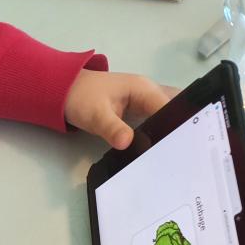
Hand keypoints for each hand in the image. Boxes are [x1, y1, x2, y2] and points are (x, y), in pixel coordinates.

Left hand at [64, 70, 179, 149]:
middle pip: (174, 111)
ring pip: (165, 116)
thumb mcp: (95, 115)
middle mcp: (148, 93)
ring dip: (169, 132)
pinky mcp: (136, 110)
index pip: (171, 108)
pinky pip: (153, 120)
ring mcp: (143, 101)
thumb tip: (128, 144)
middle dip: (179, 129)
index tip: (180, 148)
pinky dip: (158, 132)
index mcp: (144, 89)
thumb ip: (112, 129)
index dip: (178, 127)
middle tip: (182, 154)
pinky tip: (159, 149)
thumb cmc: (80, 98)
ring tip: (175, 155)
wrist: (63, 91)